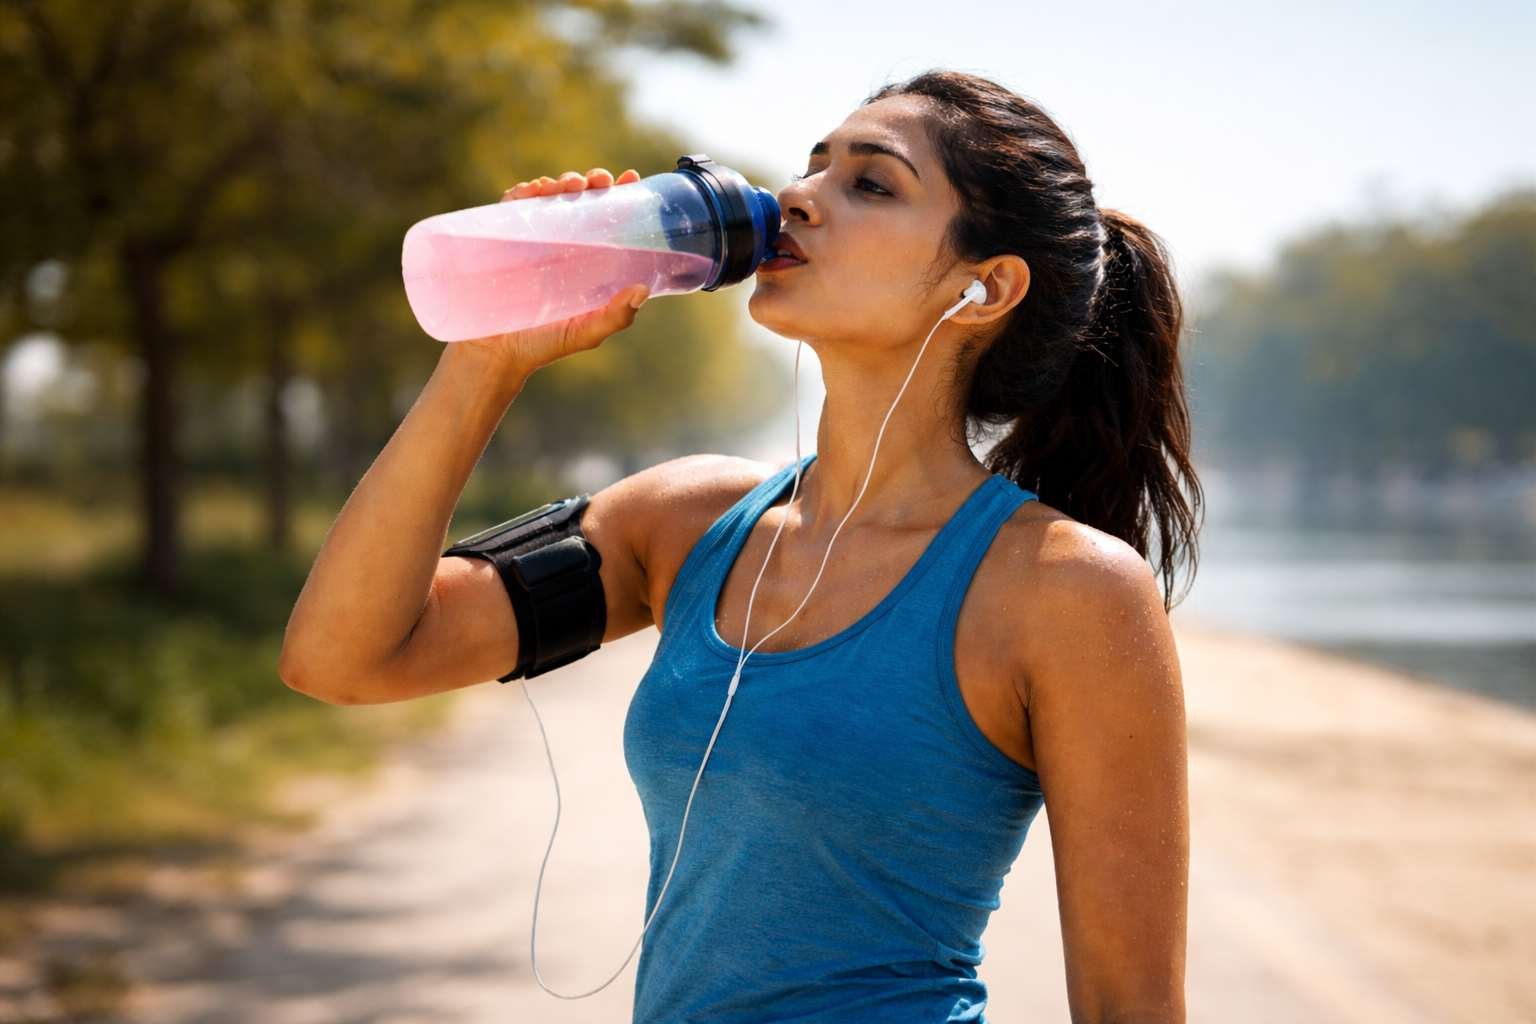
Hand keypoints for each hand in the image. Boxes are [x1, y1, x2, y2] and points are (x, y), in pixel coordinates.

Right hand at [454, 167, 648, 372]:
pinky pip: (510, 207)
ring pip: (548, 198)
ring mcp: (529, 241)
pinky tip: (534, 189)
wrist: (493, 355)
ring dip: (560, 183)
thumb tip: (642, 289)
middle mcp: (560, 246)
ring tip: (568, 185)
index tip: (631, 179)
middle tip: (598, 181)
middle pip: (580, 201)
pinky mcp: (499, 241)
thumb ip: (615, 316)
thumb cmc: (543, 345)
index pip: (607, 220)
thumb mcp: (586, 332)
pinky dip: (522, 192)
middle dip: (591, 182)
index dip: (620, 196)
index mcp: (586, 261)